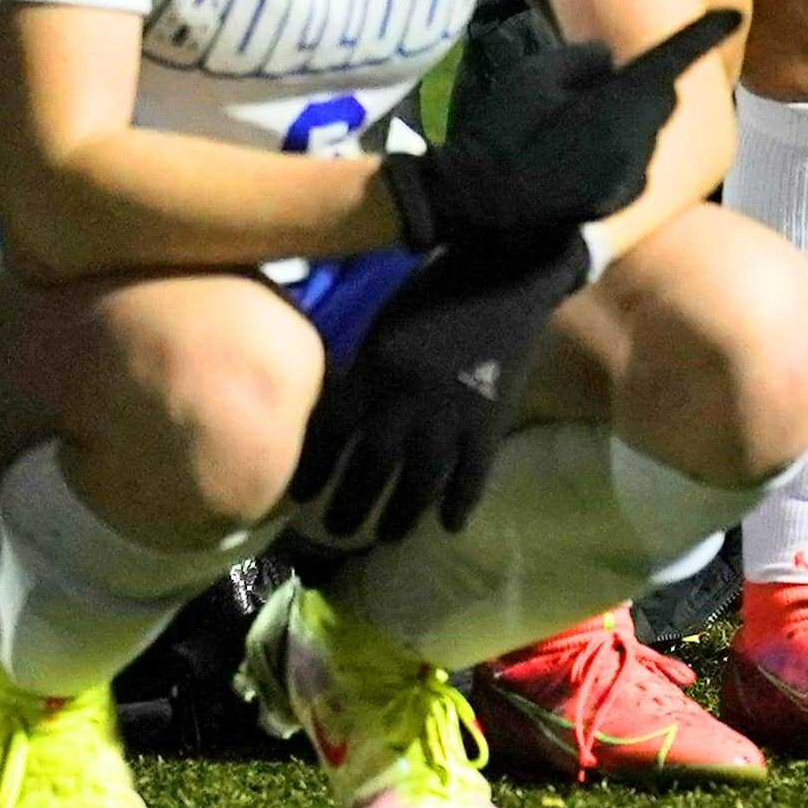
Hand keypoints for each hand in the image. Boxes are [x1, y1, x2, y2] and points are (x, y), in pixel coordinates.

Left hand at [288, 234, 587, 548]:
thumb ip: (364, 369)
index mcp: (376, 368)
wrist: (506, 269)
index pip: (332, 432)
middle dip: (350, 504)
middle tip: (337, 531)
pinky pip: (474, 472)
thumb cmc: (436, 288)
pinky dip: (461, 502)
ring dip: (399, 514)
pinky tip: (448, 526)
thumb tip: (343, 414)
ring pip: (419, 480)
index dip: (314, 468)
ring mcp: (452, 412)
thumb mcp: (384, 323)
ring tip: (385, 537)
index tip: (300, 495)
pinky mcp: (491, 417)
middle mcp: (407, 399)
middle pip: (370, 466)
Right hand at [390, 2, 738, 259]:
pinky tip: (570, 165)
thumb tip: (610, 60)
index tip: (732, 16)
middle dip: (641, 86)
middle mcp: (642, 139)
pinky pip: (632, 163)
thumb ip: (583, 60)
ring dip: (624, 124)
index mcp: (623, 103)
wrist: (480, 211)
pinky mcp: (625, 200)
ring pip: (645, 132)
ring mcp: (636, 174)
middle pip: (660, 97)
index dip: (705, 34)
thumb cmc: (500, 137)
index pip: (675, 58)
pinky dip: (614, 156)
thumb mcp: (533, 79)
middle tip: (591, 90)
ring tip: (567, 134)